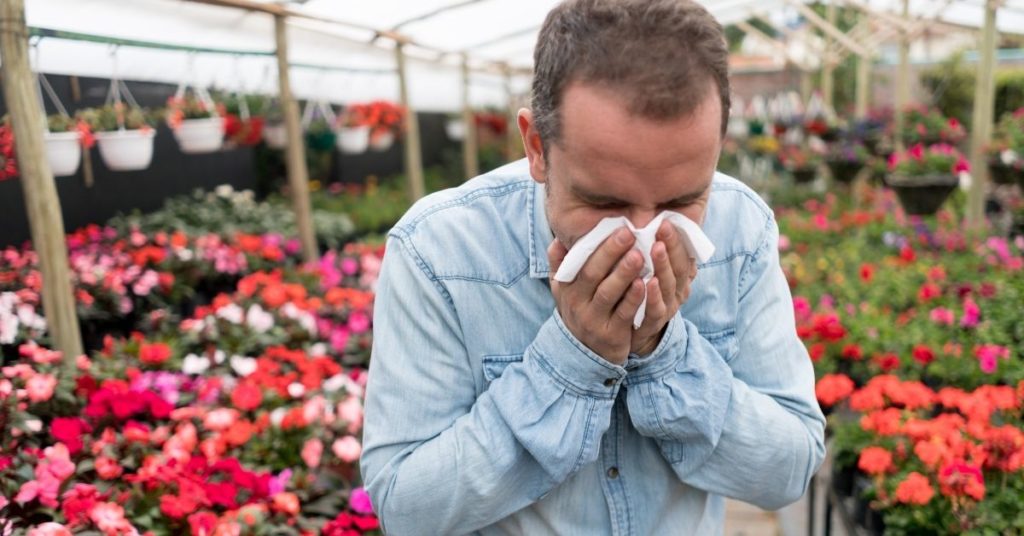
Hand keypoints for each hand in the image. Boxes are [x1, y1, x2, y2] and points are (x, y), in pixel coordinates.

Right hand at [548, 228, 645, 364]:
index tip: (615, 226)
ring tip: (640, 255)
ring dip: (623, 273)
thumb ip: (560, 265)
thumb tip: (558, 239)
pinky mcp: (611, 335)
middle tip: (629, 233)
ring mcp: (593, 320)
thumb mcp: (564, 290)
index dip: (596, 244)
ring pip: (608, 293)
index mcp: (567, 287)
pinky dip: (634, 299)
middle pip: (593, 274)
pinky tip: (646, 284)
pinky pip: (623, 314)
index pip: (579, 262)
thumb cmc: (580, 310)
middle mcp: (577, 303)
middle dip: (611, 252)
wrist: (585, 354)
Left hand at [630, 221, 697, 355]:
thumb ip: (654, 252)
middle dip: (672, 246)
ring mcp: (666, 308)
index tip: (666, 221)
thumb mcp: (651, 271)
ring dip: (663, 266)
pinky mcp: (652, 324)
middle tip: (663, 228)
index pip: (682, 254)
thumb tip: (653, 222)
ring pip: (668, 286)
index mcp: (678, 276)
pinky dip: (653, 297)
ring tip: (656, 248)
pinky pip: (655, 310)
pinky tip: (647, 282)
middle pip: (677, 267)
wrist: (634, 333)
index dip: (676, 238)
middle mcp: (676, 291)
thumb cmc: (642, 294)